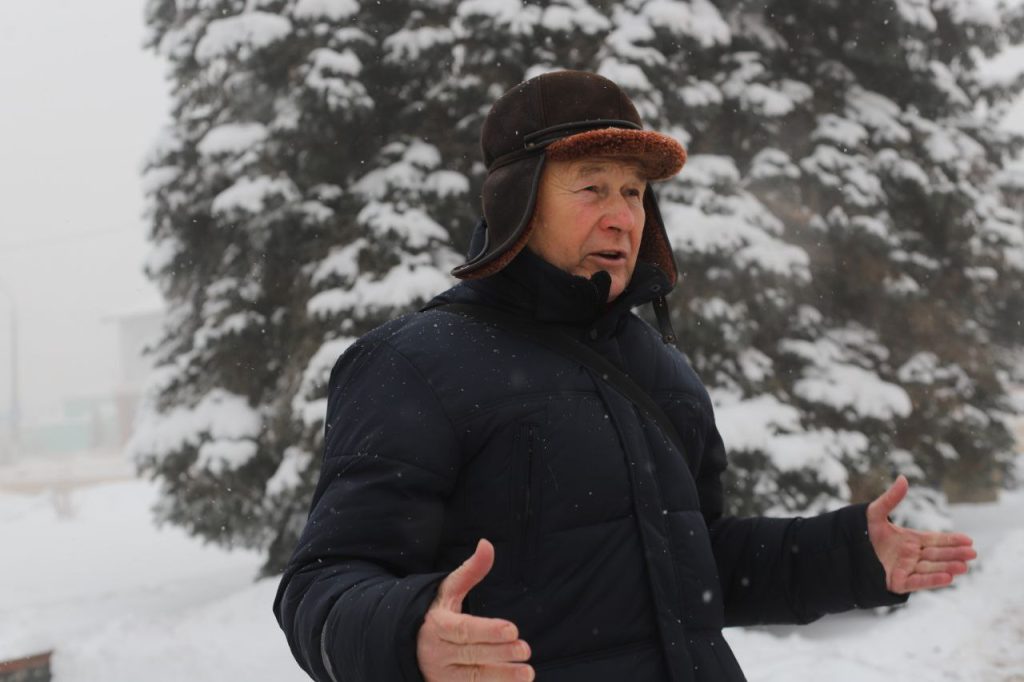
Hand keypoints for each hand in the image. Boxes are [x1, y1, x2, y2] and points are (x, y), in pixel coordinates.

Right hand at [417, 539, 533, 681]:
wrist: (408, 647)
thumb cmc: (435, 614)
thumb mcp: (448, 591)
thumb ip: (470, 571)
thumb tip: (487, 544)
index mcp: (437, 626)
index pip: (464, 629)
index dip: (488, 631)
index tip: (512, 629)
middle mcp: (437, 652)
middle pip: (471, 653)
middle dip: (499, 652)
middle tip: (524, 649)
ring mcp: (442, 675)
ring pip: (473, 677)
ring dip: (501, 675)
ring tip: (527, 673)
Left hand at [867, 475, 977, 593]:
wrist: (843, 551)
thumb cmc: (860, 532)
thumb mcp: (875, 513)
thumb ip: (891, 498)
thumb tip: (903, 478)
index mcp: (909, 540)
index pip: (935, 540)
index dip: (951, 540)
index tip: (969, 540)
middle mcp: (910, 556)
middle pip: (937, 554)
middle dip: (954, 554)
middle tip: (973, 553)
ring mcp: (905, 569)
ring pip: (930, 568)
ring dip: (948, 567)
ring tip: (964, 566)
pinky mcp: (897, 582)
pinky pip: (917, 582)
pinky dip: (932, 580)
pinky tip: (948, 578)